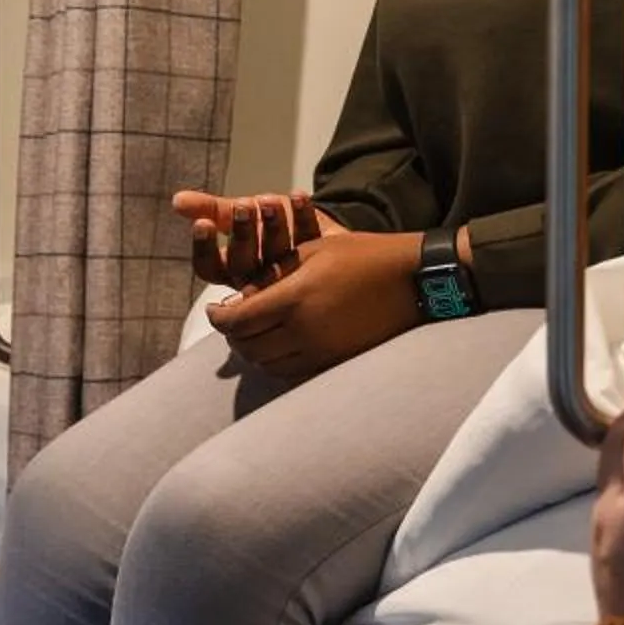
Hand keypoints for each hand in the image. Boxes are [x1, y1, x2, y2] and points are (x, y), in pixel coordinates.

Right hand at [174, 189, 323, 289]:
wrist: (312, 225)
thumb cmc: (266, 223)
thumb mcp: (236, 214)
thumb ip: (209, 209)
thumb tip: (177, 200)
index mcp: (232, 270)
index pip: (209, 268)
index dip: (205, 247)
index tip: (203, 223)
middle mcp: (258, 279)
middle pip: (245, 265)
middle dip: (242, 234)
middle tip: (243, 208)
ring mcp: (289, 276)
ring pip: (277, 257)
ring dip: (273, 227)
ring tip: (270, 201)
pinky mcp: (319, 264)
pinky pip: (311, 242)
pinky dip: (305, 217)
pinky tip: (298, 196)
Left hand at [204, 230, 420, 379]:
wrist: (410, 281)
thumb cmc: (360, 256)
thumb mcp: (309, 252)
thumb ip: (270, 277)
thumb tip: (239, 301)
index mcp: (294, 298)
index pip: (238, 321)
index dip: (218, 318)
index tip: (213, 310)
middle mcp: (304, 331)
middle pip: (248, 347)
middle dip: (232, 335)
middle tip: (230, 320)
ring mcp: (320, 351)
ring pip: (266, 364)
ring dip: (253, 350)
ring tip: (252, 332)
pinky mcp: (334, 362)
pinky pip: (290, 371)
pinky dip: (275, 361)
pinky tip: (277, 343)